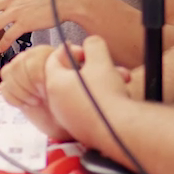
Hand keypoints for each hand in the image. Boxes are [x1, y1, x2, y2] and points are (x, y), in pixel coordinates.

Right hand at [0, 45, 71, 140]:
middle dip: (28, 86)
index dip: (36, 78)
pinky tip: (28, 104)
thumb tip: (66, 45)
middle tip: (43, 97)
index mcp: (47, 53)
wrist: (65, 122)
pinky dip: (15, 99)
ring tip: (37, 100)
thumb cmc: (74, 102)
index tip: (48, 91)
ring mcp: (21, 71)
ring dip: (21, 92)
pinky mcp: (13, 86)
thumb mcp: (75, 80)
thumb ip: (69, 61)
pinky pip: (3, 87)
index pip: (31, 59)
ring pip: (7, 72)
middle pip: (17, 65)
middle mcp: (32, 58)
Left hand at [43, 34, 131, 153]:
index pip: (55, 59)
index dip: (71, 50)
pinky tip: (112, 100)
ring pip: (79, 93)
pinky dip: (96, 102)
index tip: (86, 50)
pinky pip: (85, 110)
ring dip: (96, 85)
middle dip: (89, 69)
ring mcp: (66, 118)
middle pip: (68, 77)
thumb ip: (93, 45)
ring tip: (115, 82)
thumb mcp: (101, 60)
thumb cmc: (106, 96)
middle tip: (104, 66)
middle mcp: (56, 102)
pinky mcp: (79, 130)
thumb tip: (90, 43)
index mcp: (55, 83)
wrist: (118, 130)